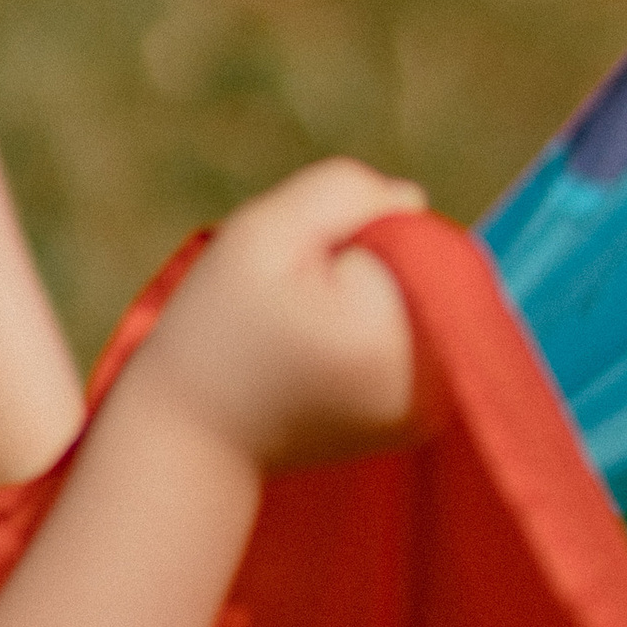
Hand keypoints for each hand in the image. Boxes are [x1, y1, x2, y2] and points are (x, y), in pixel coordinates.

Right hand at [135, 158, 433, 469]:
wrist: (192, 432)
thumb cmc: (219, 327)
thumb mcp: (264, 233)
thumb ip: (345, 193)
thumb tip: (412, 200)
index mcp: (401, 338)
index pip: (409, 234)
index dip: (349, 231)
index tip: (296, 274)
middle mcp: (434, 384)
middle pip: (423, 267)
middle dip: (365, 260)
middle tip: (293, 301)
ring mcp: (431, 409)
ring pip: (417, 297)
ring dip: (369, 291)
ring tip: (304, 327)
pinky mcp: (418, 419)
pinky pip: (412, 334)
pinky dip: (373, 324)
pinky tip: (321, 347)